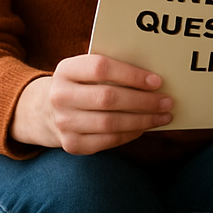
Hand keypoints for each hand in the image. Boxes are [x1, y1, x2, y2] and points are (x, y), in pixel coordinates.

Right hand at [10, 54, 172, 154]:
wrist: (45, 110)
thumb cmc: (81, 83)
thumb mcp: (86, 69)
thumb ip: (112, 68)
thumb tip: (154, 77)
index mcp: (66, 69)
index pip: (101, 68)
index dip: (131, 74)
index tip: (157, 81)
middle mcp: (60, 96)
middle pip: (108, 99)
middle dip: (143, 101)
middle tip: (167, 101)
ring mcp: (63, 123)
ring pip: (110, 123)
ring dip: (143, 120)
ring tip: (163, 116)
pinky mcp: (71, 144)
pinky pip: (108, 141)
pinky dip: (130, 134)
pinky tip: (145, 127)